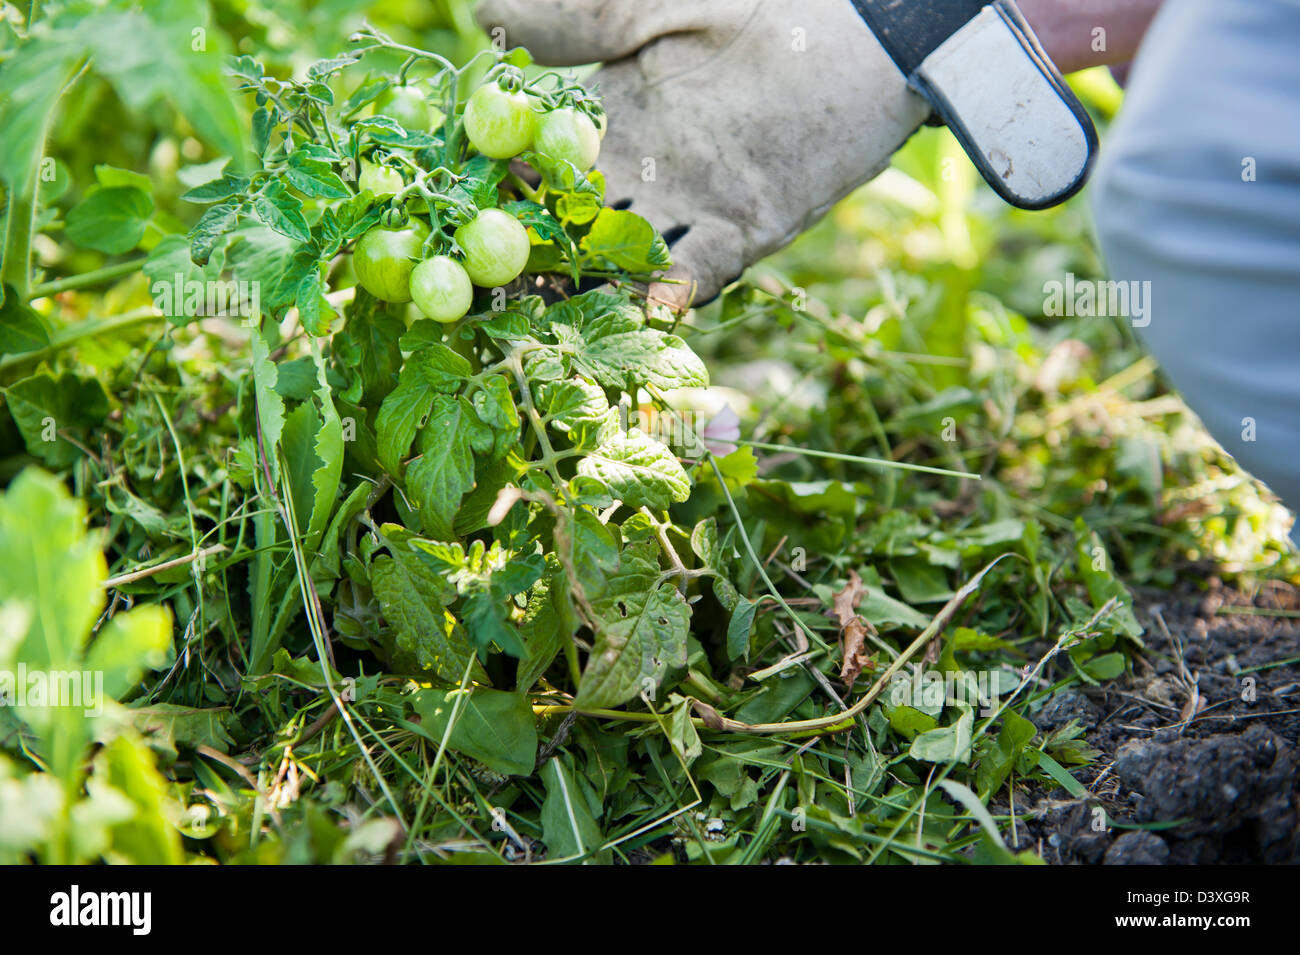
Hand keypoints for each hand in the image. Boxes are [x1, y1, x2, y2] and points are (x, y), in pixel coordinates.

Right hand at [475, 0, 930, 308]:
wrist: (860, 24)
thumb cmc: (756, 1)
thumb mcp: (645, 0)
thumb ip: (570, 18)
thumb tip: (477, 19)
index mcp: (607, 122)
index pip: (535, 168)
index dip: (496, 193)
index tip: (453, 216)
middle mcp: (641, 176)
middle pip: (570, 230)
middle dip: (532, 263)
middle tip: (489, 295)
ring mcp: (693, 207)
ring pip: (626, 262)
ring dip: (591, 293)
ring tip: (553, 319)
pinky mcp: (749, 228)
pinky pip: (703, 269)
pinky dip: (680, 290)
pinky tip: (656, 305)